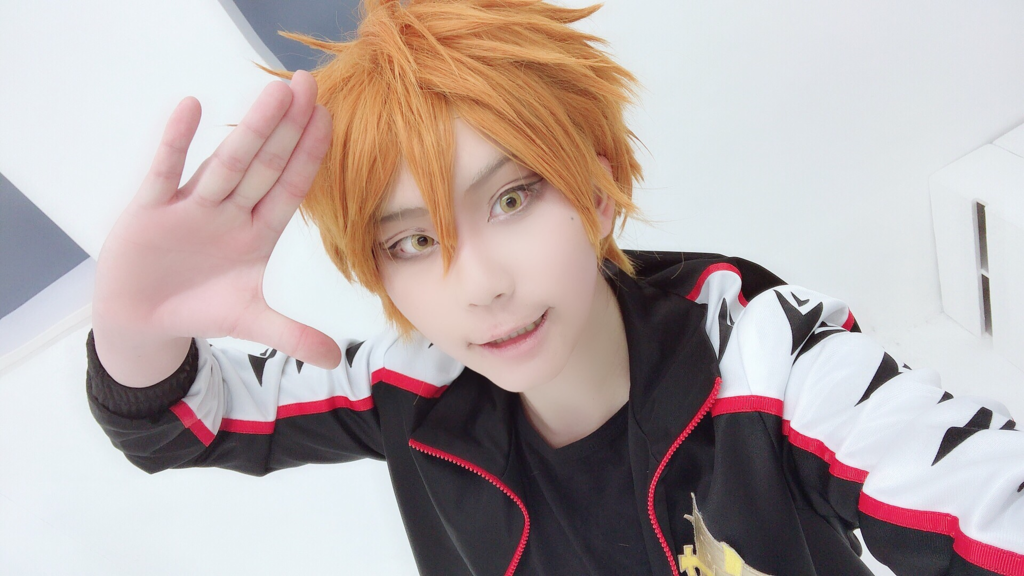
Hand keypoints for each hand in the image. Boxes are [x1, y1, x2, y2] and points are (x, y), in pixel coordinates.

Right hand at [92, 70, 341, 371]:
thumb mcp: (251, 322)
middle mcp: (230, 212)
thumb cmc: (201, 306)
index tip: (330, 118)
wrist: (144, 318)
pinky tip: (192, 108)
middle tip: (311, 85)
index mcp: (258, 232)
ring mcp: (192, 208)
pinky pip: (166, 172)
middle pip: (264, 165)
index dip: (310, 156)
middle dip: (288, 129)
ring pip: (225, 164)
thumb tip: (336, 361)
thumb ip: (293, 335)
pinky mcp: (151, 212)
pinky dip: (176, 143)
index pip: (290, 188)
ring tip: (273, 93)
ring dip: (249, 131)